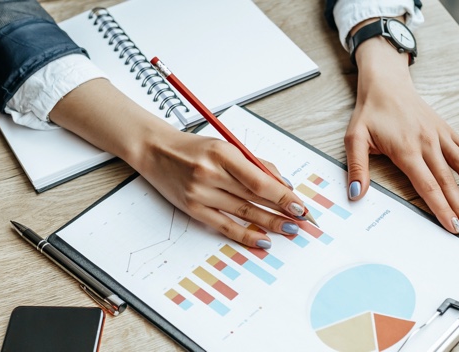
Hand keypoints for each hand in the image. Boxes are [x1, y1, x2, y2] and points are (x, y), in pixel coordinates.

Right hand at [133, 131, 307, 247]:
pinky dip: (246, 234)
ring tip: (289, 230)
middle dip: (282, 210)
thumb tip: (283, 184)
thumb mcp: (226, 147)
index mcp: (222, 153)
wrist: (155, 151)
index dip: (283, 196)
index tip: (299, 204)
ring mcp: (200, 193)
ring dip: (269, 223)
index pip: (260, 180)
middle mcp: (210, 174)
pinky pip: (224, 225)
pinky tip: (262, 240)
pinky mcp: (193, 208)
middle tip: (302, 220)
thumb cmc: (193, 148)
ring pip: (243, 213)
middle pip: (254, 198)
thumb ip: (254, 164)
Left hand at [345, 37, 458, 233]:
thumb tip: (356, 194)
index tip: (452, 227)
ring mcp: (439, 135)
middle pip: (448, 181)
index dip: (441, 208)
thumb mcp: (354, 138)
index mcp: (406, 150)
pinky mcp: (445, 129)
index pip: (427, 186)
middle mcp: (427, 143)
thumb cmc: (370, 112)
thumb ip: (357, 167)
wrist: (386, 83)